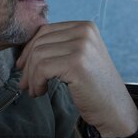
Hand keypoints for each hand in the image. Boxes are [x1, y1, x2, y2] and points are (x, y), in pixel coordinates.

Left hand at [16, 21, 137, 137]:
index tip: (23, 67)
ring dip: (31, 77)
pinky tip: (41, 92)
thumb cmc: (94, 87)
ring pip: (38, 55)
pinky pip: (42, 68)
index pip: (45, 31)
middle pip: (39, 42)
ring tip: (35, 90)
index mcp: (85, 27)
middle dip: (27, 65)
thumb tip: (26, 49)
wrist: (114, 110)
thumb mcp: (80, 57)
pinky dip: (36, 82)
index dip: (29, 49)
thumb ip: (61, 46)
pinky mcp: (76, 63)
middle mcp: (84, 32)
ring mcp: (81, 46)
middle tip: (25, 84)